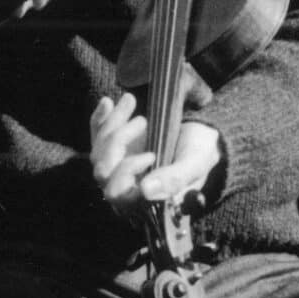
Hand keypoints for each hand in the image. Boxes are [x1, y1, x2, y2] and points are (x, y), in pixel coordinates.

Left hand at [89, 94, 222, 210]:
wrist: (202, 131)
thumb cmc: (200, 152)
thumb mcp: (195, 163)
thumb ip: (174, 179)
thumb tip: (145, 191)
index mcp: (144, 197)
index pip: (118, 193)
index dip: (127, 172)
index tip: (151, 155)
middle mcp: (126, 184)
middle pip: (102, 170)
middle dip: (119, 141)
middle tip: (144, 121)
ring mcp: (117, 165)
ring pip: (98, 150)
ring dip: (112, 124)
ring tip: (131, 100)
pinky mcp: (113, 146)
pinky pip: (96, 134)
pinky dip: (100, 117)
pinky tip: (108, 101)